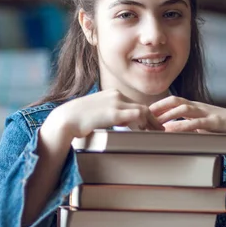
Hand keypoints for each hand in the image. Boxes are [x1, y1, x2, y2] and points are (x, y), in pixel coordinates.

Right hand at [49, 89, 163, 139]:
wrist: (65, 119)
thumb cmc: (77, 118)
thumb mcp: (95, 112)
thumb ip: (107, 113)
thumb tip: (114, 121)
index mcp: (111, 93)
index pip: (133, 103)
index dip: (145, 114)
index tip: (151, 124)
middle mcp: (116, 95)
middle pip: (141, 106)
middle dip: (152, 119)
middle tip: (160, 129)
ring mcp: (115, 103)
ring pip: (143, 110)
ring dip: (152, 122)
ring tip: (157, 132)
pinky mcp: (114, 113)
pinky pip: (137, 116)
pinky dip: (145, 124)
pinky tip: (147, 132)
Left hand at [149, 96, 225, 134]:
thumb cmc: (221, 128)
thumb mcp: (201, 125)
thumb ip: (186, 126)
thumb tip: (167, 131)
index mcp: (195, 107)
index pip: (173, 101)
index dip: (158, 105)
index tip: (144, 112)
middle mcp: (199, 107)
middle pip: (175, 101)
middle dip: (159, 107)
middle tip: (143, 115)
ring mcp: (207, 113)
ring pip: (184, 108)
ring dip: (168, 115)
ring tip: (155, 123)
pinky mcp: (215, 122)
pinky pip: (197, 122)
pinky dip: (183, 126)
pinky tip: (173, 131)